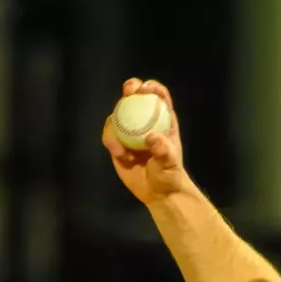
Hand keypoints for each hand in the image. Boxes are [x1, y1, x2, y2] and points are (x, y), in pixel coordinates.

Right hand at [102, 78, 187, 203]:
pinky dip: (112, 142)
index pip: (158, 97)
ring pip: (118, 114)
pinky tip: (121, 156)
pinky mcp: (117, 142)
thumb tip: (151, 138)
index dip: (152, 87)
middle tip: (128, 92)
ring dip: (116, 123)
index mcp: (163, 120)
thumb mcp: (171, 163)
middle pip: (135, 97)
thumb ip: (164, 150)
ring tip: (121, 148)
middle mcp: (145, 121)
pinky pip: (109, 134)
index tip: (146, 89)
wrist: (158, 194)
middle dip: (130, 88)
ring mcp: (129, 131)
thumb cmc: (170, 175)